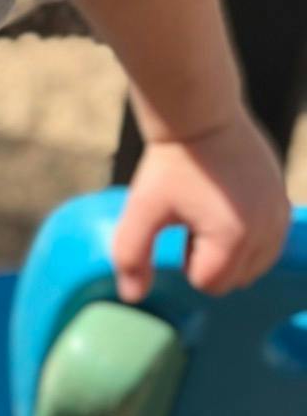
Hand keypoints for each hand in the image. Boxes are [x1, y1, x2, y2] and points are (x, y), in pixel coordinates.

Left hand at [111, 110, 289, 301]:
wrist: (203, 117)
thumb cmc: (170, 166)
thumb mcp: (141, 210)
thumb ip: (131, 257)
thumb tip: (133, 297)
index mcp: (234, 237)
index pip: (210, 283)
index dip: (186, 262)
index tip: (179, 228)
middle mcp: (267, 229)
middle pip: (236, 280)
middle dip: (210, 261)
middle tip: (193, 222)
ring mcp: (281, 215)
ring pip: (256, 265)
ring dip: (229, 253)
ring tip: (209, 216)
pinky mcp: (284, 202)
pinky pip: (269, 243)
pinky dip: (248, 239)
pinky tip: (225, 210)